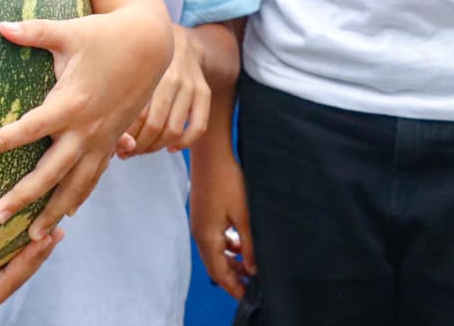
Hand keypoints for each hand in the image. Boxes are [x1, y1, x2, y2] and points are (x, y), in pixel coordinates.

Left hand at [0, 11, 166, 239]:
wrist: (151, 44)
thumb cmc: (104, 34)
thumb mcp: (68, 31)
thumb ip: (34, 31)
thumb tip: (0, 26)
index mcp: (71, 102)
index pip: (31, 127)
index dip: (3, 139)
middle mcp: (86, 128)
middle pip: (51, 171)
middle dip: (24, 195)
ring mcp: (102, 139)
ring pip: (77, 184)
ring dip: (54, 210)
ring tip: (32, 236)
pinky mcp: (113, 141)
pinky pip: (95, 175)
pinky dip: (81, 195)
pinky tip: (67, 213)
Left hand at [121, 24, 210, 155]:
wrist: (177, 37)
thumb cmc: (138, 55)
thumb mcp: (122, 62)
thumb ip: (112, 90)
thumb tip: (104, 131)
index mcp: (145, 70)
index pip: (134, 114)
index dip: (123, 136)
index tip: (112, 145)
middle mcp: (170, 77)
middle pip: (155, 125)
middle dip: (138, 145)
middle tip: (125, 152)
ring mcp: (189, 84)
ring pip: (175, 129)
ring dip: (157, 147)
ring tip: (142, 151)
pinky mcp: (203, 90)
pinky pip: (199, 125)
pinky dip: (185, 142)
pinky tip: (171, 148)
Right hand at [190, 145, 254, 298]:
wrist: (210, 154)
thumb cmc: (227, 182)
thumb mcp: (244, 216)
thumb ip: (249, 245)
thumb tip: (253, 269)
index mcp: (207, 236)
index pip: (218, 271)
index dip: (232, 287)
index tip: (246, 298)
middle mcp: (200, 232)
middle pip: (215, 264)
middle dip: (232, 278)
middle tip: (250, 289)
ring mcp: (200, 222)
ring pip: (215, 251)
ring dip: (230, 262)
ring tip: (249, 269)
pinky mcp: (204, 214)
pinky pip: (214, 239)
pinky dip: (227, 247)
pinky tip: (240, 244)